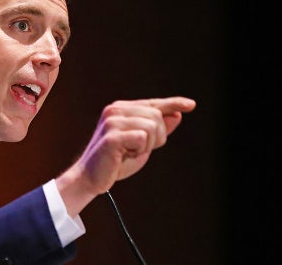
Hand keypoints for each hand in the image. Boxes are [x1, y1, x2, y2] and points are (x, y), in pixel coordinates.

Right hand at [56, 96, 195, 215]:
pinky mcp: (112, 136)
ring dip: (147, 145)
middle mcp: (115, 110)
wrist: (90, 178)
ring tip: (129, 152)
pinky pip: (142, 138)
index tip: (191, 104)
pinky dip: (139, 150)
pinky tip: (124, 155)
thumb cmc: (115, 162)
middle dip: (157, 137)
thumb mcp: (142, 145)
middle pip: (156, 116)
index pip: (153, 103)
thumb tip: (176, 115)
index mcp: (121, 109)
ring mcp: (112, 121)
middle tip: (138, 150)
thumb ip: (158, 130)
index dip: (173, 103)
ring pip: (152, 127)